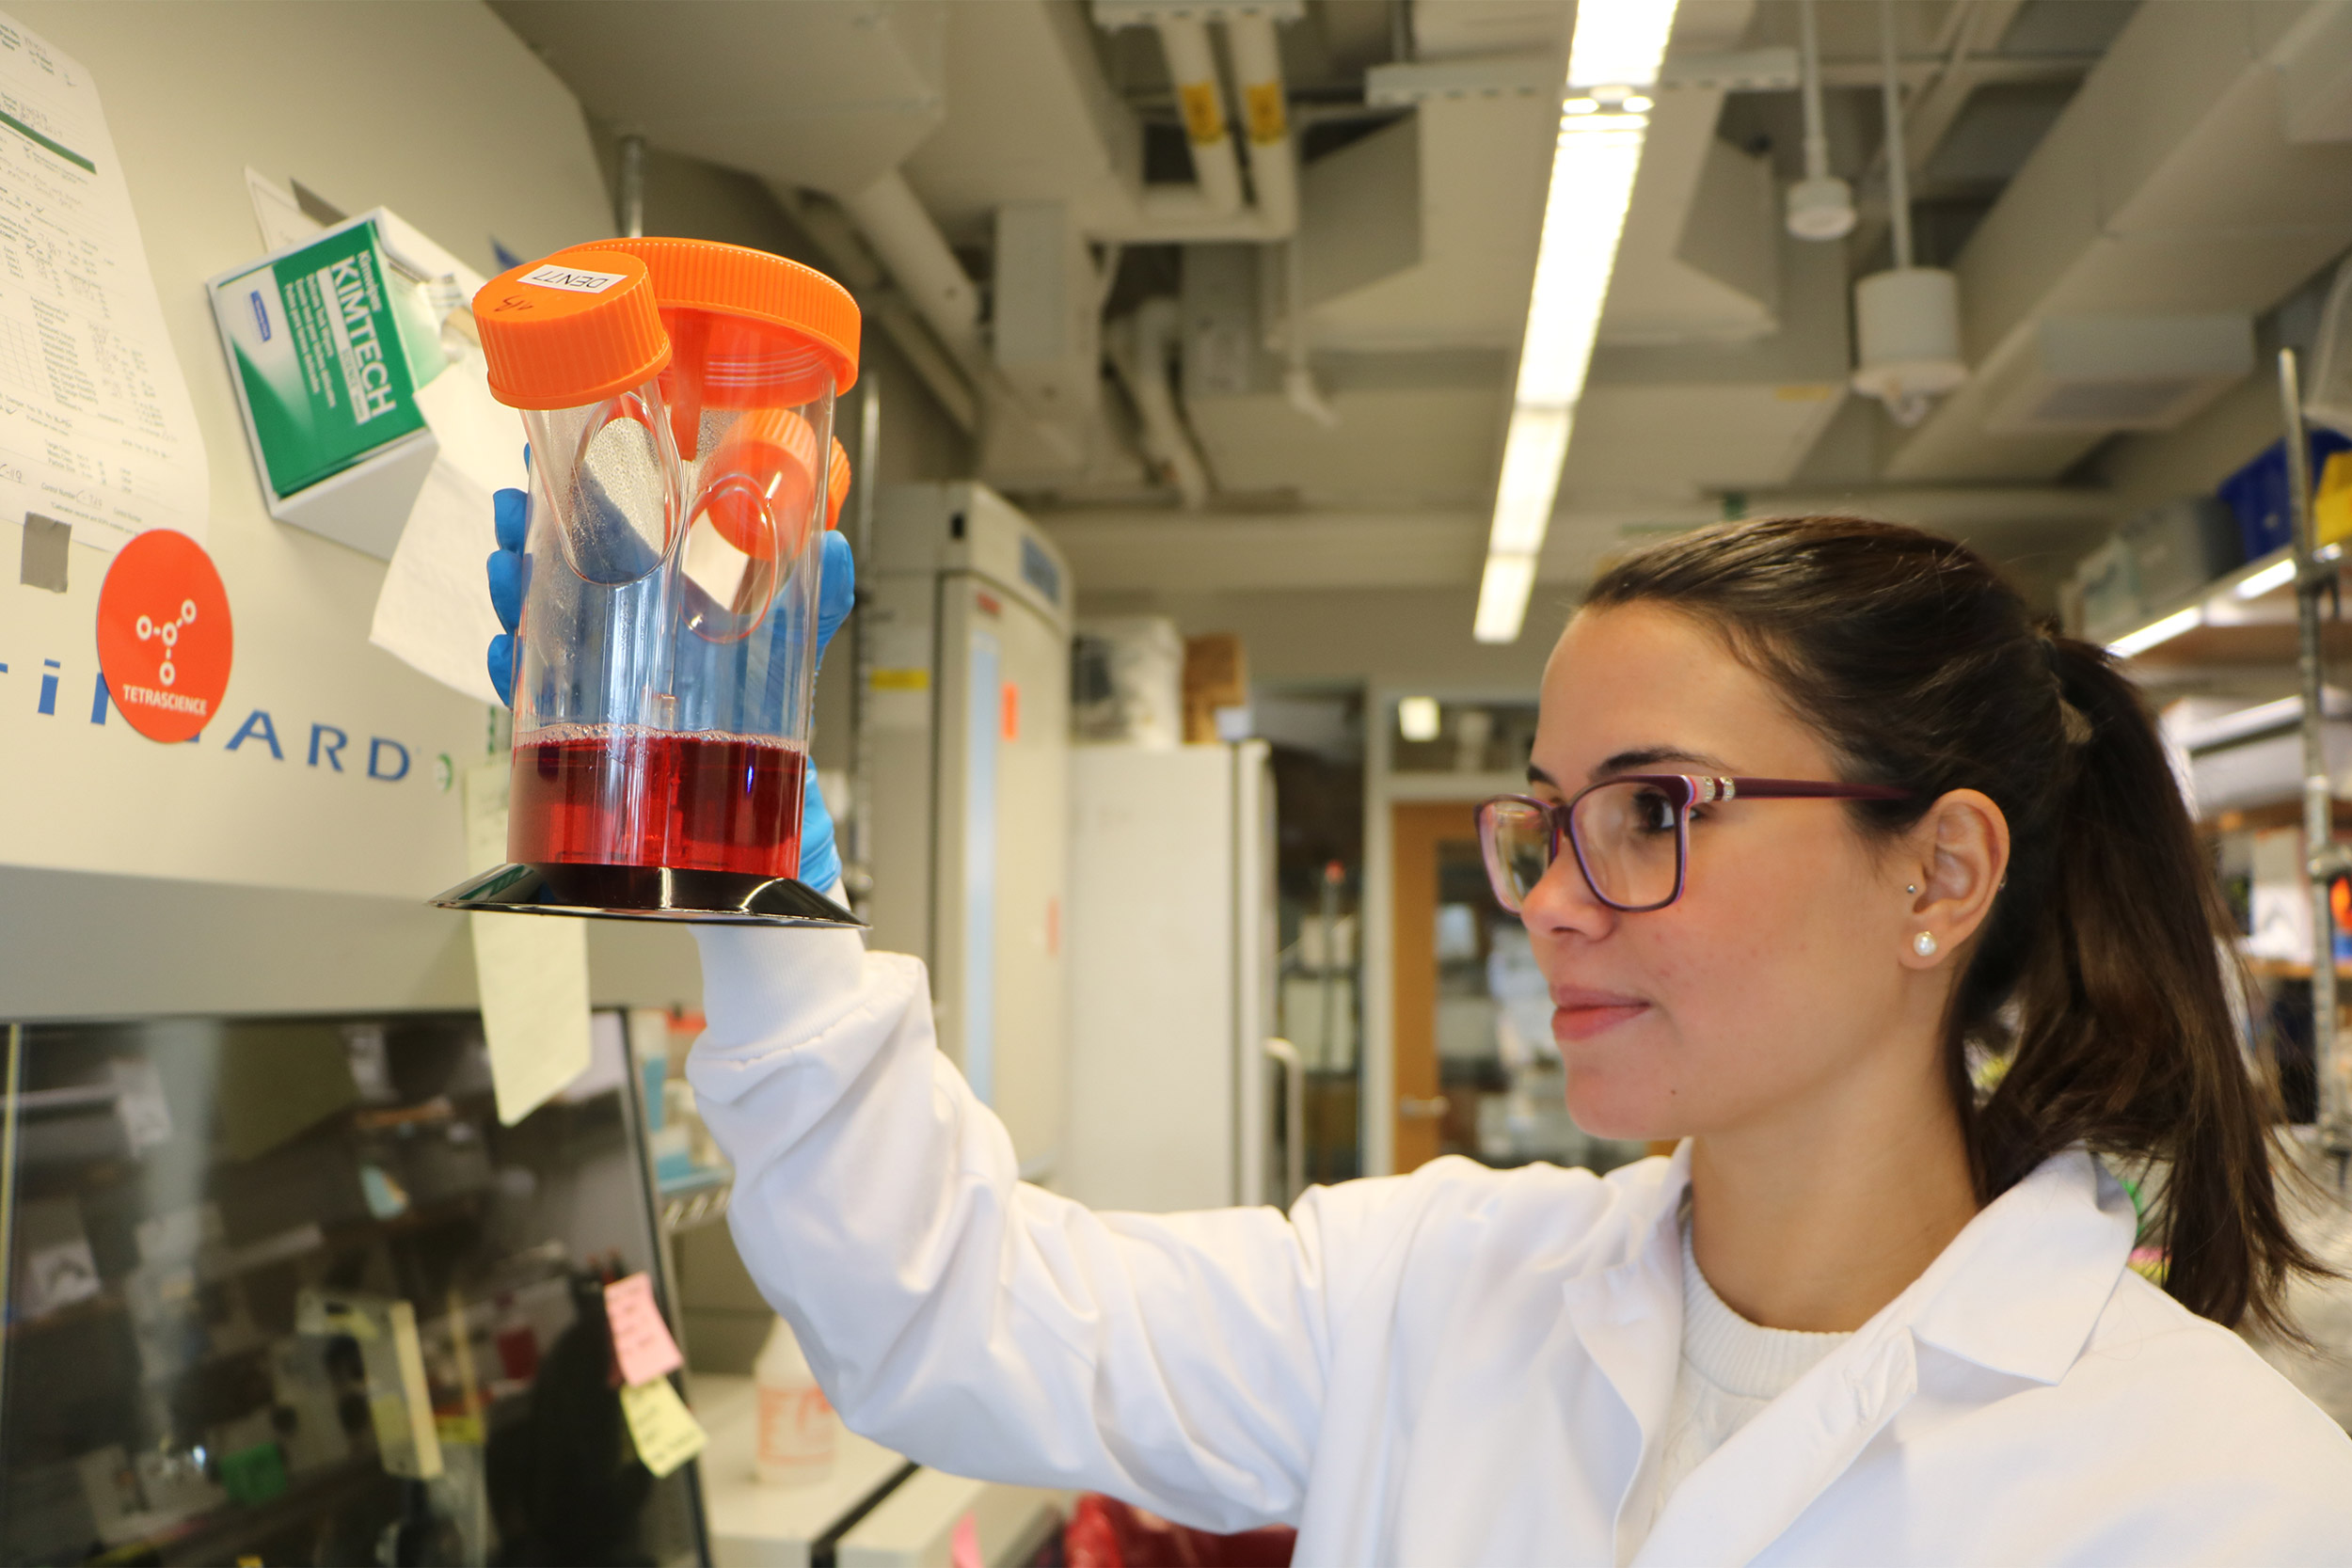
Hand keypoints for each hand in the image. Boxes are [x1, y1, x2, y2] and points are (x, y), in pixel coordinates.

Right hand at [487, 467, 856, 890]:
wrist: (760, 830)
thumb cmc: (773, 736)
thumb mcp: (794, 658)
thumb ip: (817, 605)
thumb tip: (834, 548)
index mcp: (672, 604)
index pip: (620, 533)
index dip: (586, 491)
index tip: (560, 454)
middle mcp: (628, 640)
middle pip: (567, 574)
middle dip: (533, 535)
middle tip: (517, 509)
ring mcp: (602, 686)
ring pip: (543, 629)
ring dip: (515, 594)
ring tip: (506, 567)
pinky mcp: (586, 741)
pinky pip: (538, 705)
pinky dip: (516, 678)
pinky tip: (506, 657)